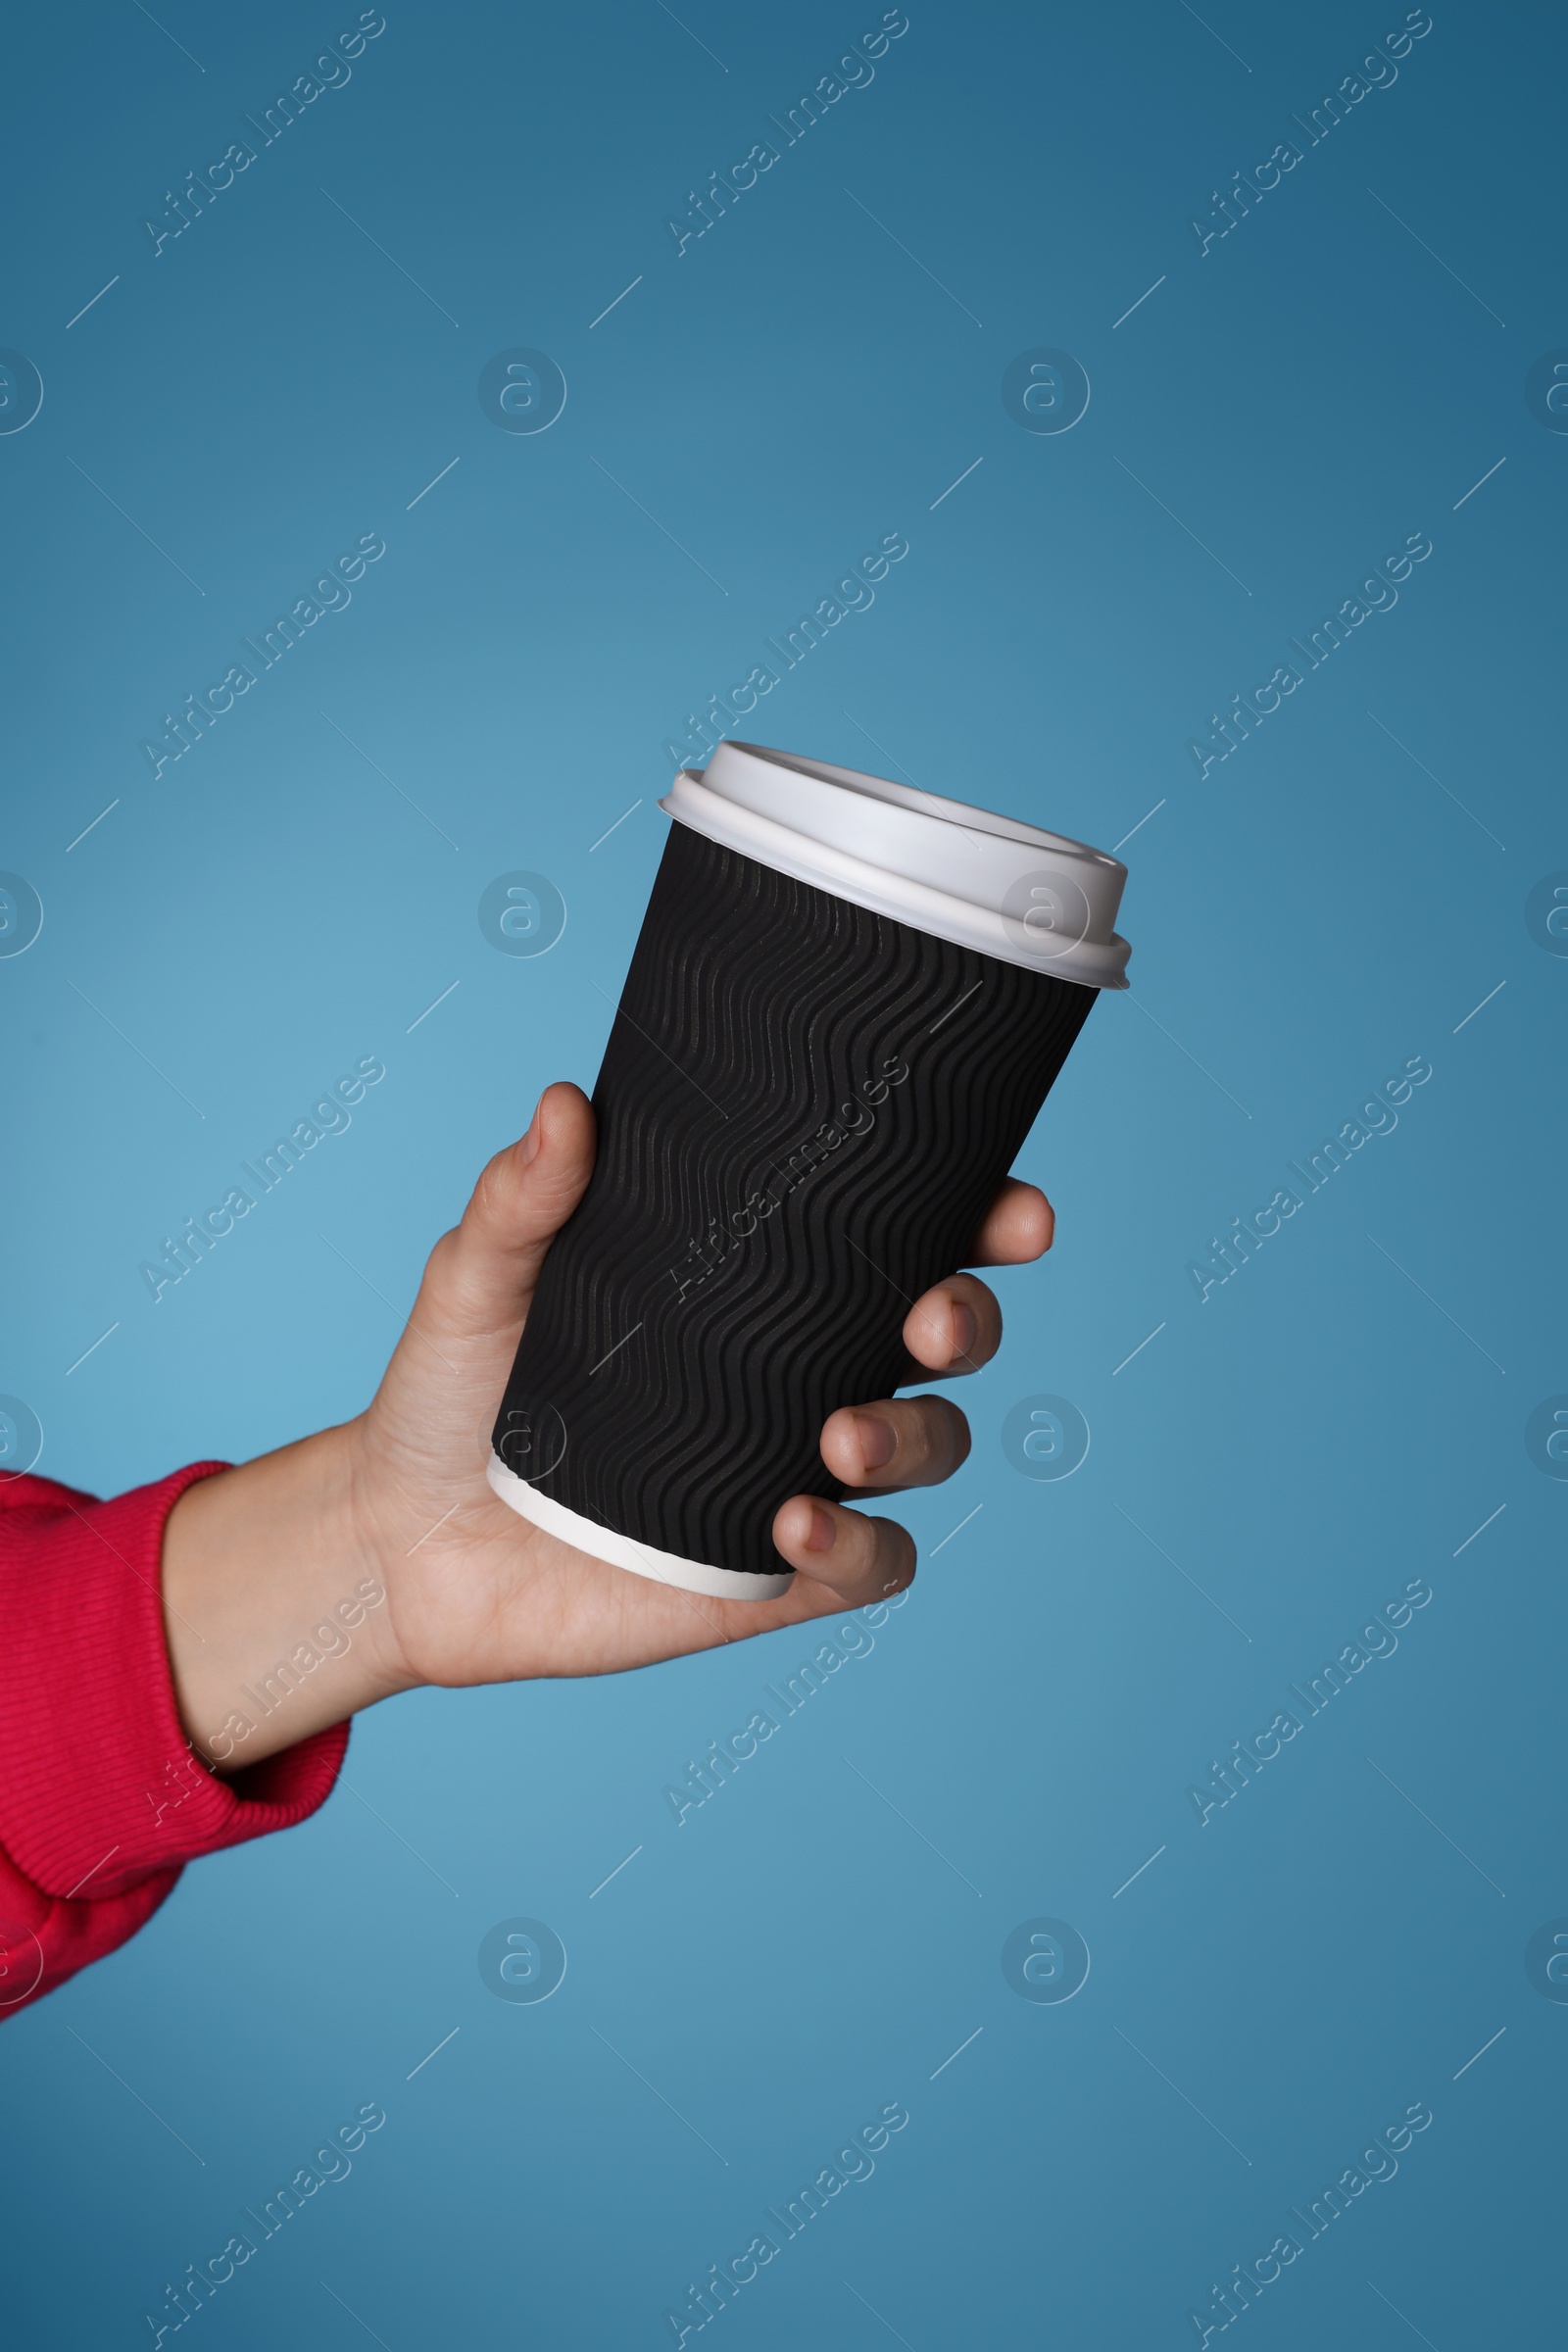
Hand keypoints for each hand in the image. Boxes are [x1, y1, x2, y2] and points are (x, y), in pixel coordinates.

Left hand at [163, 1084, 1053, 1767]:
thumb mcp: (479, 1281)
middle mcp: (804, 1368)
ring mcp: (799, 1471)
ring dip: (916, 1436)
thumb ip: (523, 1200)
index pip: (902, 1234)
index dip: (981, 1217)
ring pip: (932, 1446)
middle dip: (970, 1318)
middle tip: (929, 1316)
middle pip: (949, 1334)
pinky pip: (875, 1565)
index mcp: (765, 1282)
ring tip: (838, 1438)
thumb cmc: (455, 1391)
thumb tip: (563, 1103)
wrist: (404, 1545)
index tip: (1013, 1208)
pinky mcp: (776, 1575)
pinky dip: (861, 1548)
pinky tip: (793, 1526)